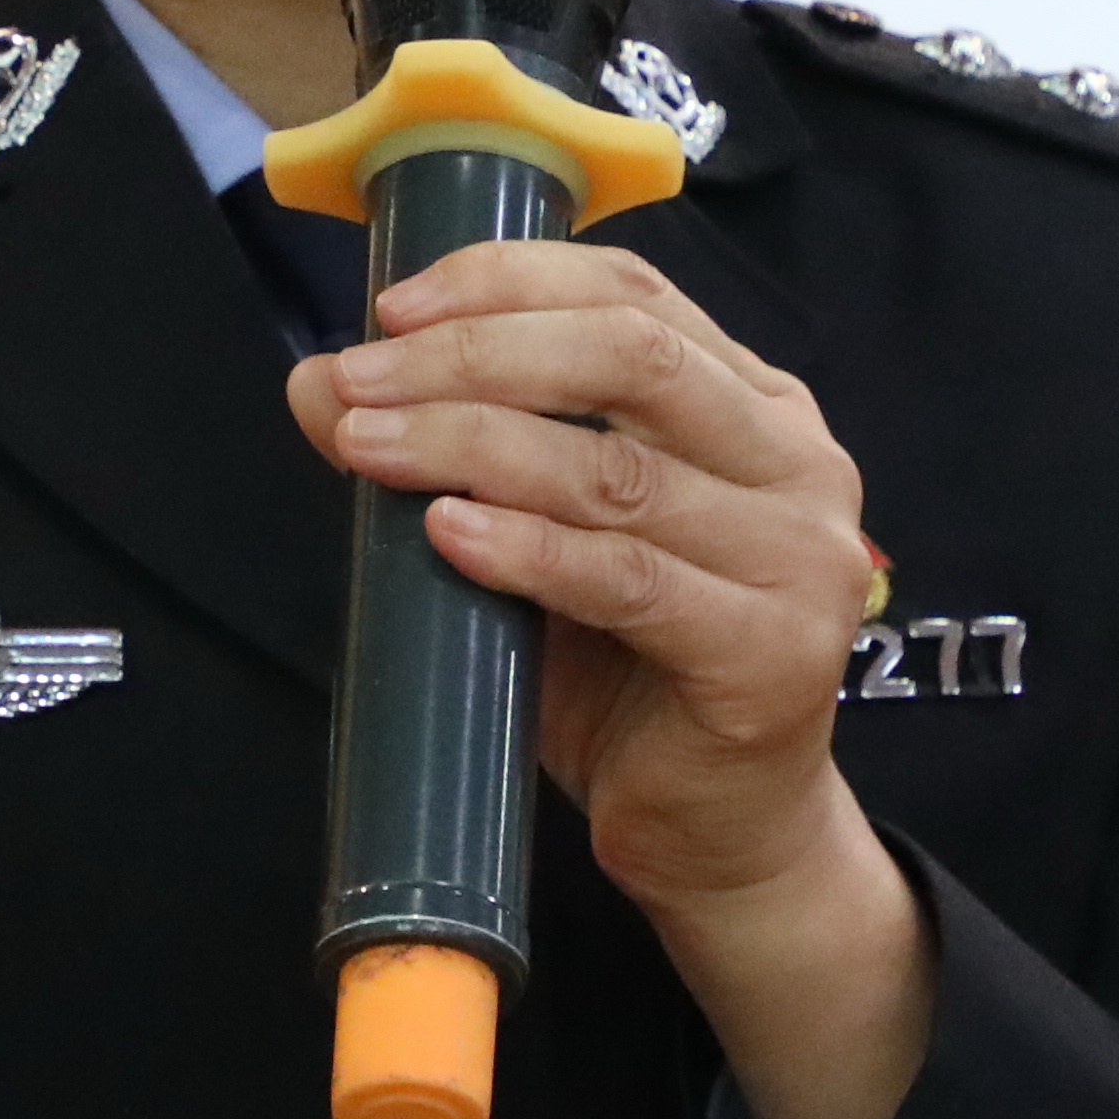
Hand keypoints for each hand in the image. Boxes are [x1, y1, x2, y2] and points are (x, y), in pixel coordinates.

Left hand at [287, 238, 933, 1118]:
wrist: (717, 838)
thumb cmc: (628, 678)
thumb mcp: (532, 539)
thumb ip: (449, 451)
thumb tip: (316, 380)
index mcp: (758, 405)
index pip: (634, 294)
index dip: (508, 280)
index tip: (392, 306)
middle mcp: (799, 464)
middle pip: (635, 355)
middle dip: (478, 355)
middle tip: (363, 381)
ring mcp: (801, 560)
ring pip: (619, 470)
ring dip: (474, 445)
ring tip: (369, 448)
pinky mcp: (773, 657)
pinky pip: (631, 583)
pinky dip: (529, 550)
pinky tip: (448, 533)